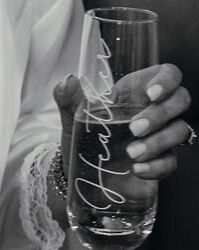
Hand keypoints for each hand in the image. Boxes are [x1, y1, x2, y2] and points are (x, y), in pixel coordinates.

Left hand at [54, 64, 191, 181]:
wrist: (82, 175)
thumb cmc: (84, 139)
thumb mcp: (73, 118)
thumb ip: (69, 98)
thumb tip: (69, 80)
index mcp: (135, 92)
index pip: (167, 74)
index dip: (167, 80)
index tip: (151, 94)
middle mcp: (153, 110)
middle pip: (181, 100)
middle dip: (161, 113)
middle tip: (134, 129)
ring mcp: (161, 136)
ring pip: (180, 130)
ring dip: (159, 141)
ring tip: (131, 153)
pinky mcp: (162, 161)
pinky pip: (172, 161)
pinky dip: (157, 165)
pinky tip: (138, 169)